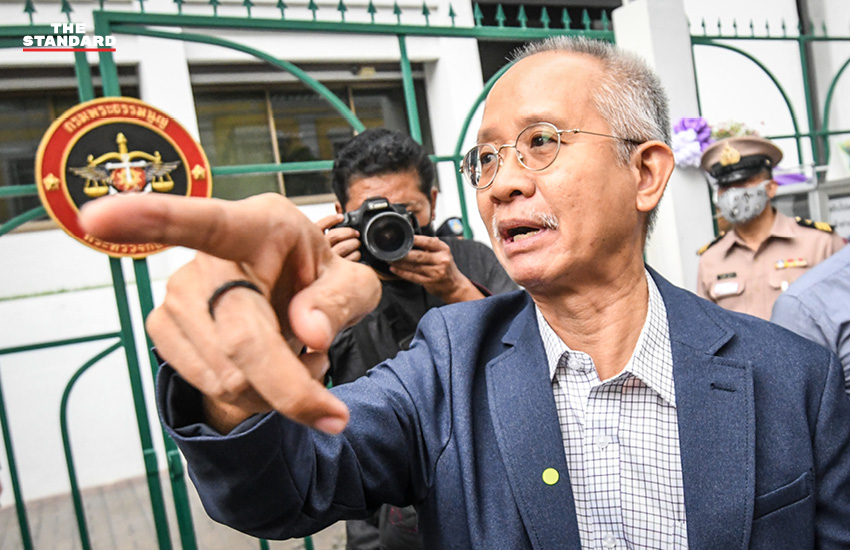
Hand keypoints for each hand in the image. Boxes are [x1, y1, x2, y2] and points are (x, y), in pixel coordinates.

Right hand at [79, 193, 380, 434]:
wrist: (293, 294)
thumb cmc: (321, 280)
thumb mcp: (355, 286)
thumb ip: (340, 302)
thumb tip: (308, 334)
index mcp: (258, 225)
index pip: (204, 221)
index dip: (149, 218)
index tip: (97, 216)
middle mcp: (208, 256)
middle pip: (241, 340)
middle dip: (290, 389)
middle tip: (332, 413)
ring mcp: (178, 293)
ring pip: (231, 376)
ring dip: (277, 388)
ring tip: (294, 355)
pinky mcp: (164, 327)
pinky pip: (213, 386)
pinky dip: (254, 395)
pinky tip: (267, 365)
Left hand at [389, 235, 483, 303]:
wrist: (454, 285)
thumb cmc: (446, 267)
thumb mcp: (443, 253)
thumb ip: (431, 245)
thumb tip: (415, 236)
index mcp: (444, 249)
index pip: (429, 242)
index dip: (417, 239)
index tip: (405, 237)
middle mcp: (441, 260)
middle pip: (419, 255)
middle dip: (404, 253)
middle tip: (393, 250)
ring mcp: (436, 272)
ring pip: (414, 266)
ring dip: (400, 263)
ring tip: (390, 259)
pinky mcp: (430, 282)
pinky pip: (413, 276)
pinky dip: (402, 273)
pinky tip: (394, 269)